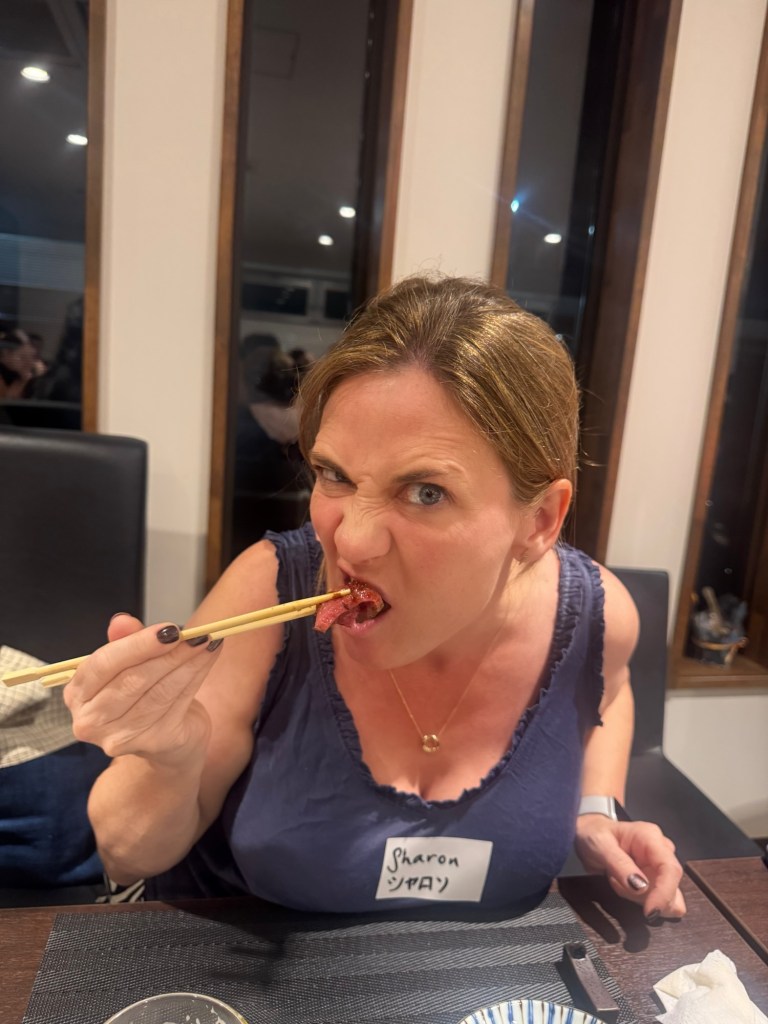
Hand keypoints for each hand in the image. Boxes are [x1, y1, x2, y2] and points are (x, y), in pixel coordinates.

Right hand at [63, 612, 222, 765]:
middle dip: (168, 653)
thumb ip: (124, 641)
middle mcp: (91, 720)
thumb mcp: (130, 663)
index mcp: (78, 693)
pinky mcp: (153, 743)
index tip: (169, 629)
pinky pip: (178, 703)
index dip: (137, 645)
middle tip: (194, 633)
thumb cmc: (143, 694)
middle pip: (132, 681)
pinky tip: (208, 658)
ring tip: (205, 641)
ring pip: (159, 692)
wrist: (168, 738)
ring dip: (187, 663)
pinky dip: (196, 676)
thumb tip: (121, 621)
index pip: (102, 665)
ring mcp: (121, 737)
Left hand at [574, 814, 685, 920]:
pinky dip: (641, 900)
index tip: (650, 911)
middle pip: (671, 887)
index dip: (665, 894)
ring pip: (667, 898)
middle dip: (646, 897)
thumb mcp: (600, 846)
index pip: (671, 869)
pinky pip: (658, 900)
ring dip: (641, 899)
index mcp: (651, 838)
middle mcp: (662, 851)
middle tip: (618, 884)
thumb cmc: (595, 834)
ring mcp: (661, 866)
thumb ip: (620, 865)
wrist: (590, 834)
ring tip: (618, 880)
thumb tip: (641, 887)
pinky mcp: (658, 879)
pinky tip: (625, 886)